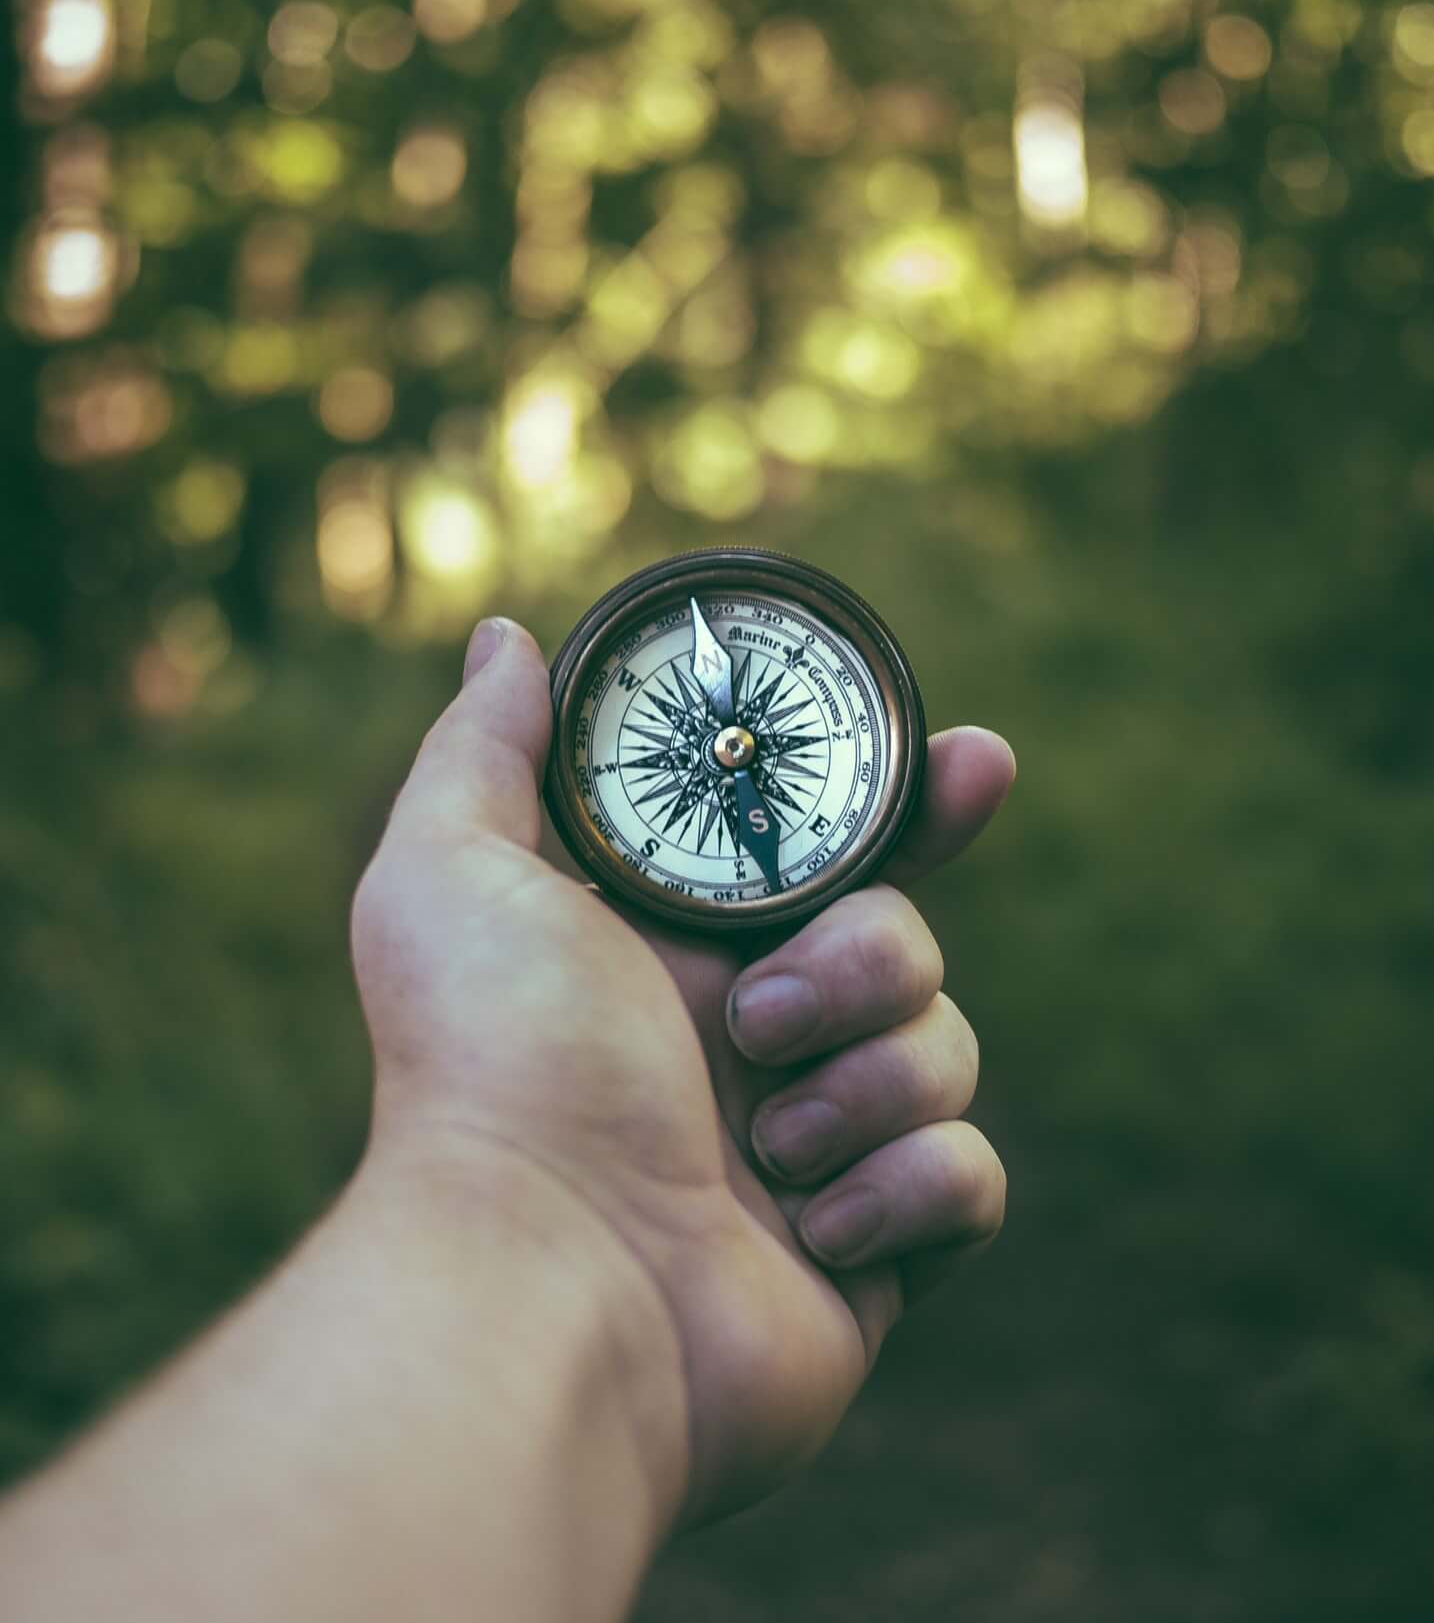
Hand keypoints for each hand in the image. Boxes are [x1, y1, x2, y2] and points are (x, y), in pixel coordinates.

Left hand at [350, 617, 1013, 1529]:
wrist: (546, 1294)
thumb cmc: (492, 1076)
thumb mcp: (456, 876)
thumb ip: (486, 750)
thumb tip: (506, 637)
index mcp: (686, 949)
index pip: (833, 847)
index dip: (917, 801)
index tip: (974, 762)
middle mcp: (757, 1039)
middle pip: (908, 935)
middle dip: (870, 958)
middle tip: (767, 1016)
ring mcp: (821, 1146)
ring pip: (946, 1049)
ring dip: (860, 1085)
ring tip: (760, 1143)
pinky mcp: (875, 1250)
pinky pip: (970, 1179)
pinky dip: (901, 1194)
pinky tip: (804, 1231)